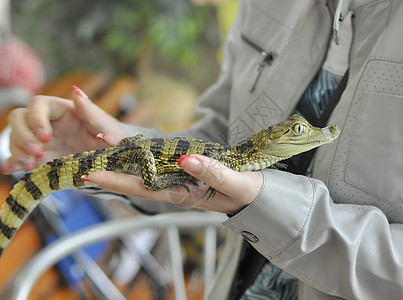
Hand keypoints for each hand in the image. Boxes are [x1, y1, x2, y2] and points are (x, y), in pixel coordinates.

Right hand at [1, 87, 125, 173]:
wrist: (114, 161)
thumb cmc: (112, 138)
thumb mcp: (106, 126)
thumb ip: (91, 111)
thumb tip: (77, 91)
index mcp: (62, 110)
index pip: (38, 104)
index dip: (36, 118)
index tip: (46, 136)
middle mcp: (47, 123)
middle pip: (19, 118)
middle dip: (23, 135)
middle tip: (38, 152)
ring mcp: (41, 141)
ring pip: (15, 137)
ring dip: (18, 150)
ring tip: (31, 163)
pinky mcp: (39, 159)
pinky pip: (18, 158)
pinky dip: (13, 163)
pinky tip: (13, 169)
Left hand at [85, 134, 262, 214]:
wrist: (256, 194)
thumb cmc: (246, 191)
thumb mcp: (233, 183)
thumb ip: (211, 172)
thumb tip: (184, 158)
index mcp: (182, 194)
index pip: (142, 188)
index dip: (115, 180)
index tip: (90, 173)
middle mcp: (174, 187)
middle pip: (136, 178)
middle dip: (110, 168)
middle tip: (83, 157)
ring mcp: (178, 178)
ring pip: (145, 168)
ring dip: (123, 156)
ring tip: (101, 142)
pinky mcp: (184, 169)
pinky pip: (158, 161)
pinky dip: (143, 151)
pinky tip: (132, 143)